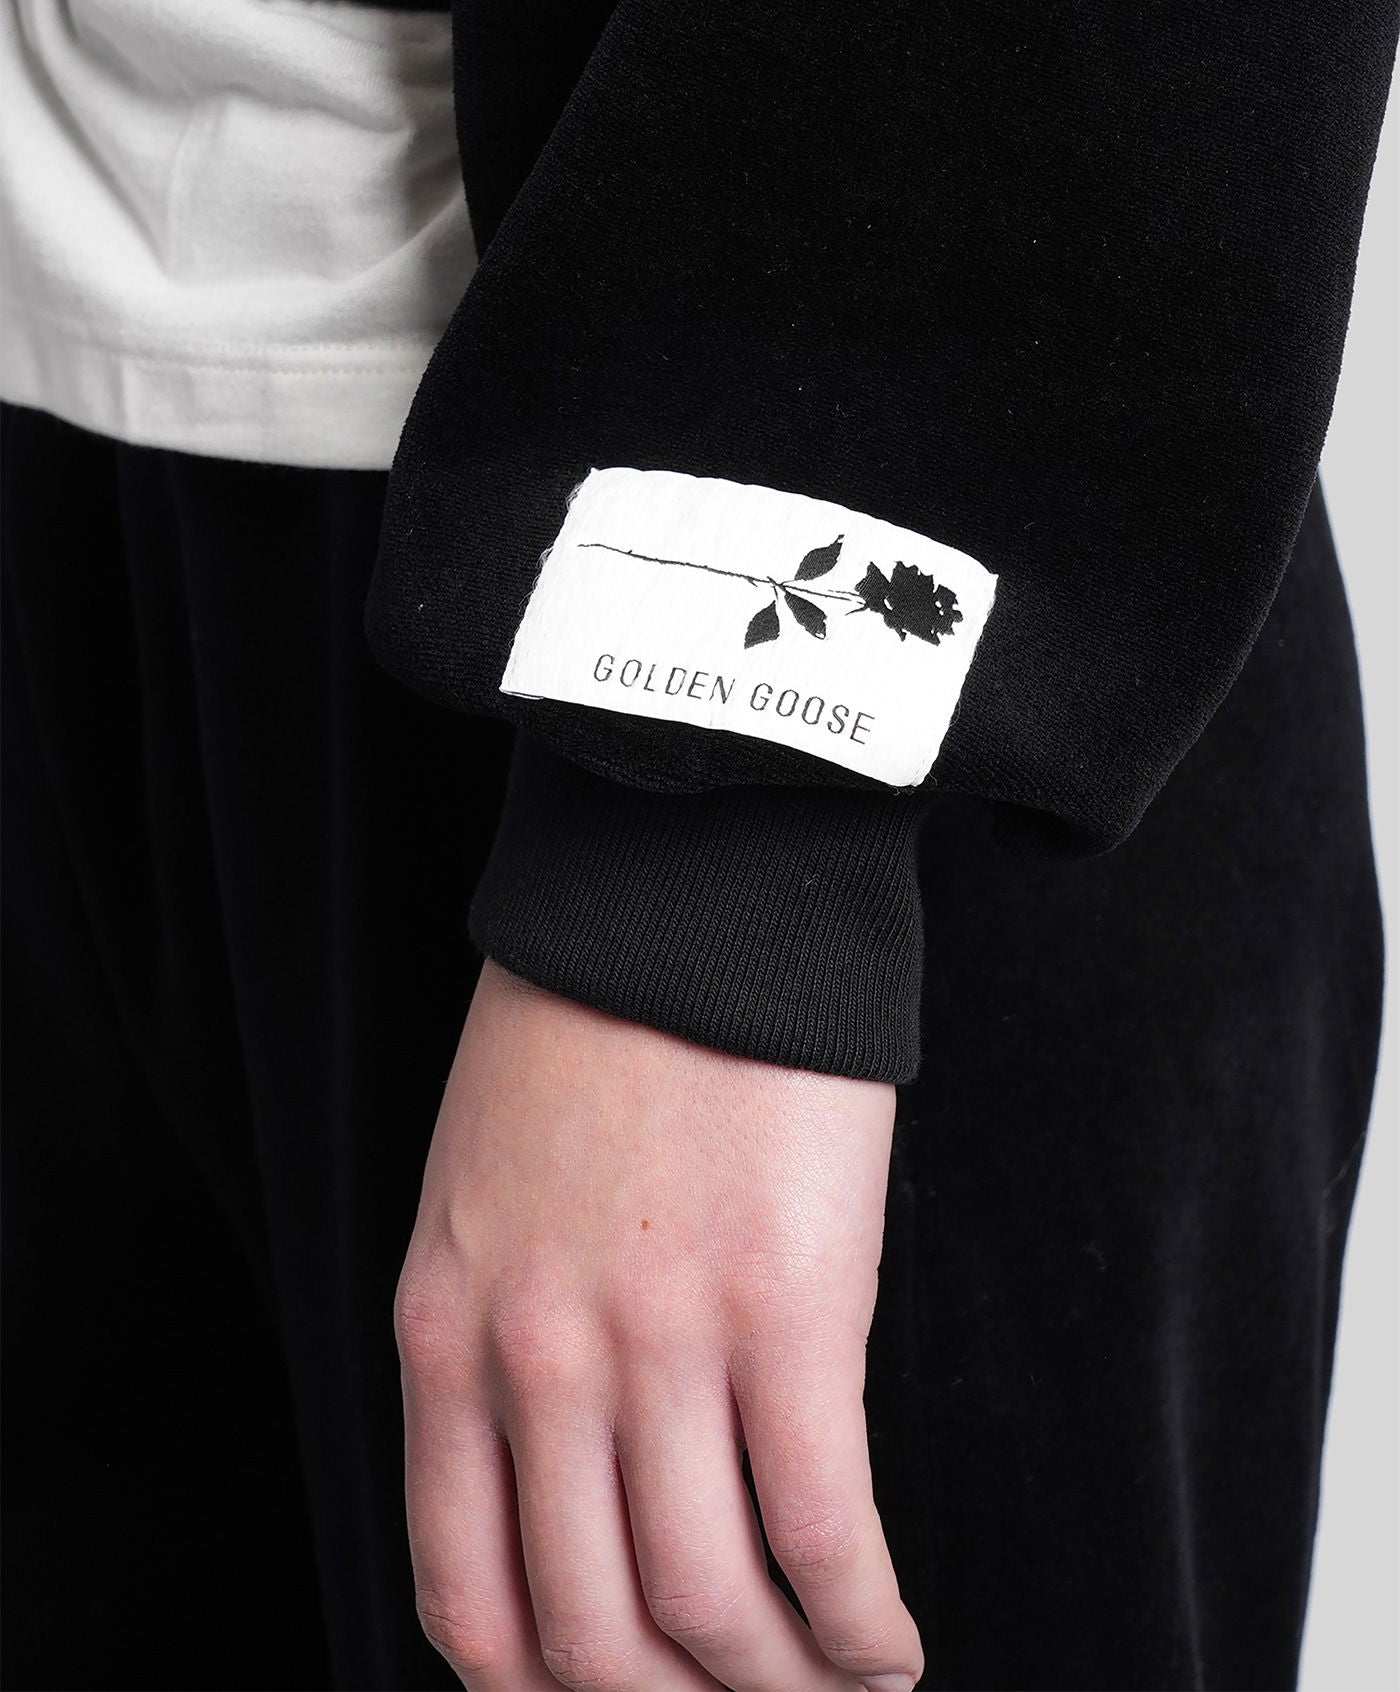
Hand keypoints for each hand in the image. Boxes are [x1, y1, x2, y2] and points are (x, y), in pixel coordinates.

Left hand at [395, 959, 923, 1691]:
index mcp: (446, 1334)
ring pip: (713, 1611)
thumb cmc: (588, 1025)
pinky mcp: (787, 1310)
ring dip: (781, 1688)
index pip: (467, 1598)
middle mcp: (538, 1364)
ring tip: (832, 1690)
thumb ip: (498, 1332)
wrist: (681, 893)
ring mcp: (659, 1343)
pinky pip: (822, 1533)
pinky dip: (860, 1626)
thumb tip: (569, 1478)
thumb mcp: (477, 1188)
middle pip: (599, 1636)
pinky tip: (888, 1647)